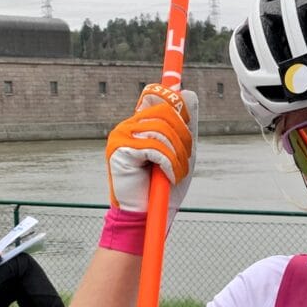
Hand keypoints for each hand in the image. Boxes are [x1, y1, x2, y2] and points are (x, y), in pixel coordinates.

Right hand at [105, 84, 197, 217]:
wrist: (148, 215)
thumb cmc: (165, 185)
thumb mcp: (182, 151)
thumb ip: (185, 124)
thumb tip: (187, 91)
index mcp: (142, 123)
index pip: (157, 95)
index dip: (175, 100)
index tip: (186, 111)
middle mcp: (129, 126)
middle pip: (165, 112)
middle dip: (183, 137)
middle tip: (184, 159)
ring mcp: (121, 137)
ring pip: (162, 131)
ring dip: (177, 156)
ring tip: (176, 173)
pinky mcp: (119, 151)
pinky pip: (154, 148)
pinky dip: (169, 164)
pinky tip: (168, 177)